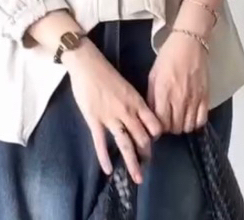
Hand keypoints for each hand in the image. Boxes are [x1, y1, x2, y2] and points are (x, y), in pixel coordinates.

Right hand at [65, 42, 162, 184]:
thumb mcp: (126, 86)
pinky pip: (100, 143)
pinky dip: (104, 158)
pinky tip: (108, 170)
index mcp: (136, 101)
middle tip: (146, 164)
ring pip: (125, 144)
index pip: (153, 124)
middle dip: (146, 153)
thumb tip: (140, 117)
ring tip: (138, 178)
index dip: (156, 135)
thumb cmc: (106, 72)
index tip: (154, 142)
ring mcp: (110, 117)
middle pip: (142, 137)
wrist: (87, 64)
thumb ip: (134, 103)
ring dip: (133, 163)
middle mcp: (126, 111)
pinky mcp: (94, 120)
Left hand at [147, 31, 208, 134]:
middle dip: (169, 127)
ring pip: (188, 127)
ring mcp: (194, 98)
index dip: (157, 127)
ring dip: (182, 126)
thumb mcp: (153, 74)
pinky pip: (201, 120)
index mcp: (163, 92)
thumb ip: (151, 96)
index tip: (157, 124)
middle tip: (168, 120)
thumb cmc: (169, 56)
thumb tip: (151, 114)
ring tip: (178, 118)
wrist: (189, 43)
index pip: (160, 123)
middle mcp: (179, 98)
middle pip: (174, 128)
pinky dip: (195, 122)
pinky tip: (190, 115)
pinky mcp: (205, 96)